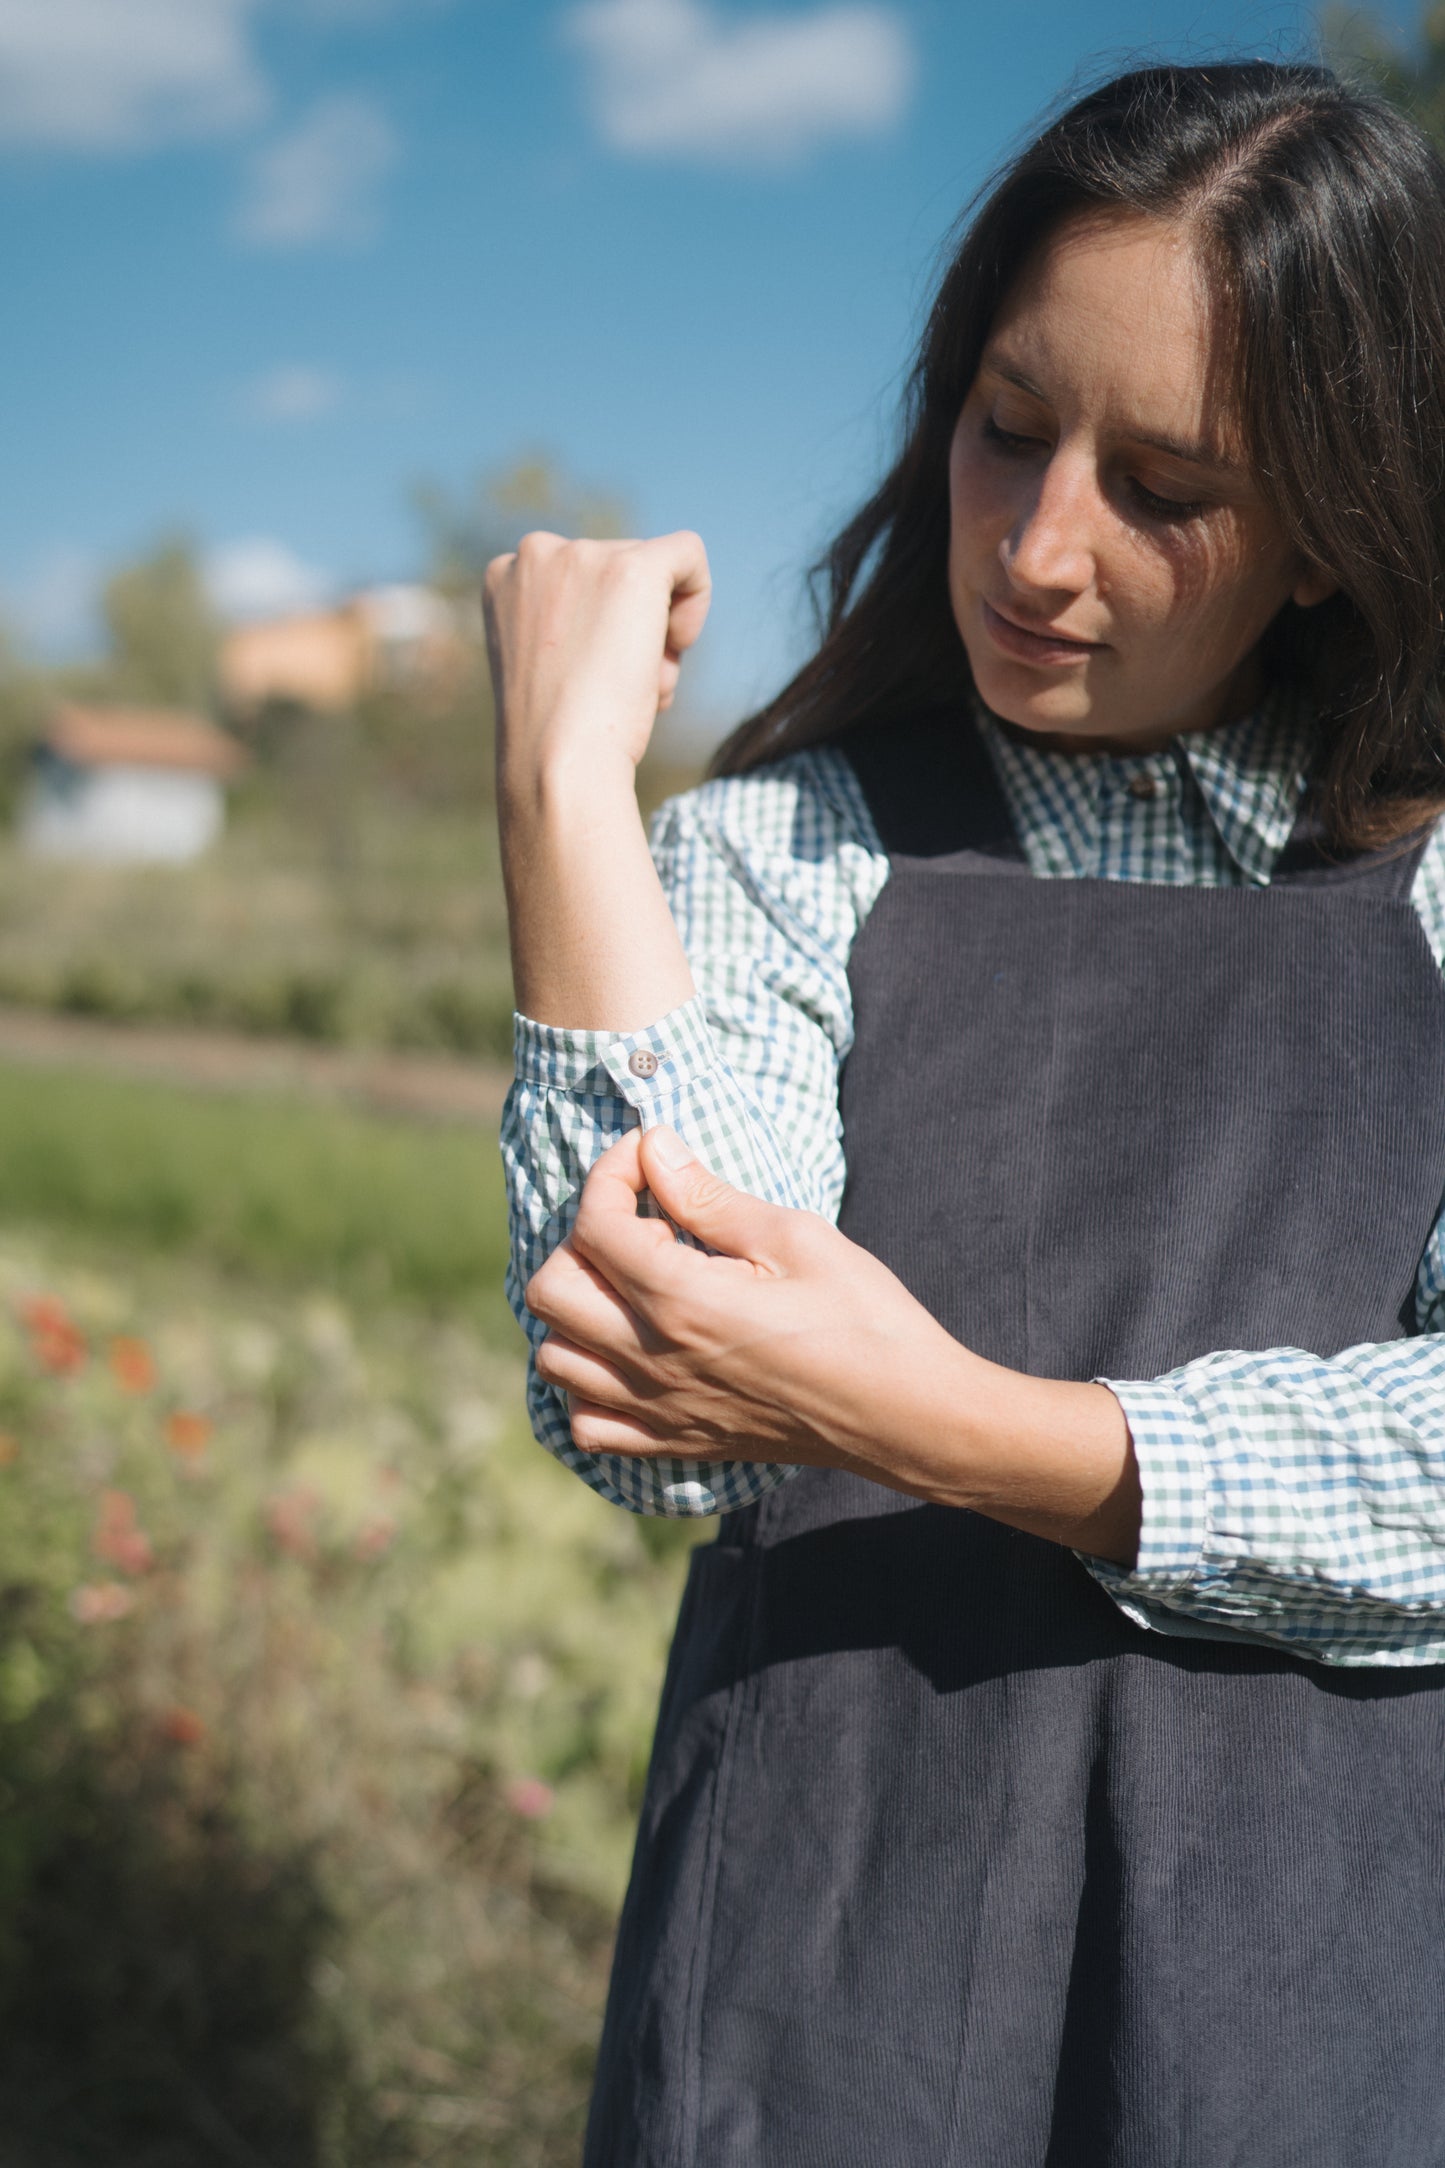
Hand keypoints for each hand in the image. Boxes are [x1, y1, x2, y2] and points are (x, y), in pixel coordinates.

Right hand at [484, 530, 711, 794]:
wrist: (560, 762)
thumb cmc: (556, 736)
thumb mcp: (549, 666)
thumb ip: (571, 625)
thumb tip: (623, 617)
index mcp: (505, 576)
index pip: (579, 581)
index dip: (599, 630)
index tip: (591, 676)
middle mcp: (536, 553)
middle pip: (618, 573)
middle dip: (633, 630)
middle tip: (620, 690)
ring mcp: (583, 555)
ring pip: (654, 574)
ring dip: (659, 636)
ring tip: (640, 688)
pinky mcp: (632, 567)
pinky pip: (689, 554)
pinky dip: (697, 600)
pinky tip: (676, 646)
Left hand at [527, 1124, 986, 1497]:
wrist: (904, 1414)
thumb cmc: (863, 1318)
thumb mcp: (794, 1237)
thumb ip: (710, 1197)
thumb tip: (655, 1148)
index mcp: (682, 1300)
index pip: (594, 1224)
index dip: (611, 1172)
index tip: (648, 1154)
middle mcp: (653, 1359)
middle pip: (551, 1290)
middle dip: (581, 1237)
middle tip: (638, 1219)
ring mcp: (659, 1409)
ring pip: (555, 1358)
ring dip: (576, 1310)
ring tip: (630, 1283)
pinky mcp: (675, 1442)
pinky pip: (587, 1424)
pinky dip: (587, 1385)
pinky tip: (628, 1353)